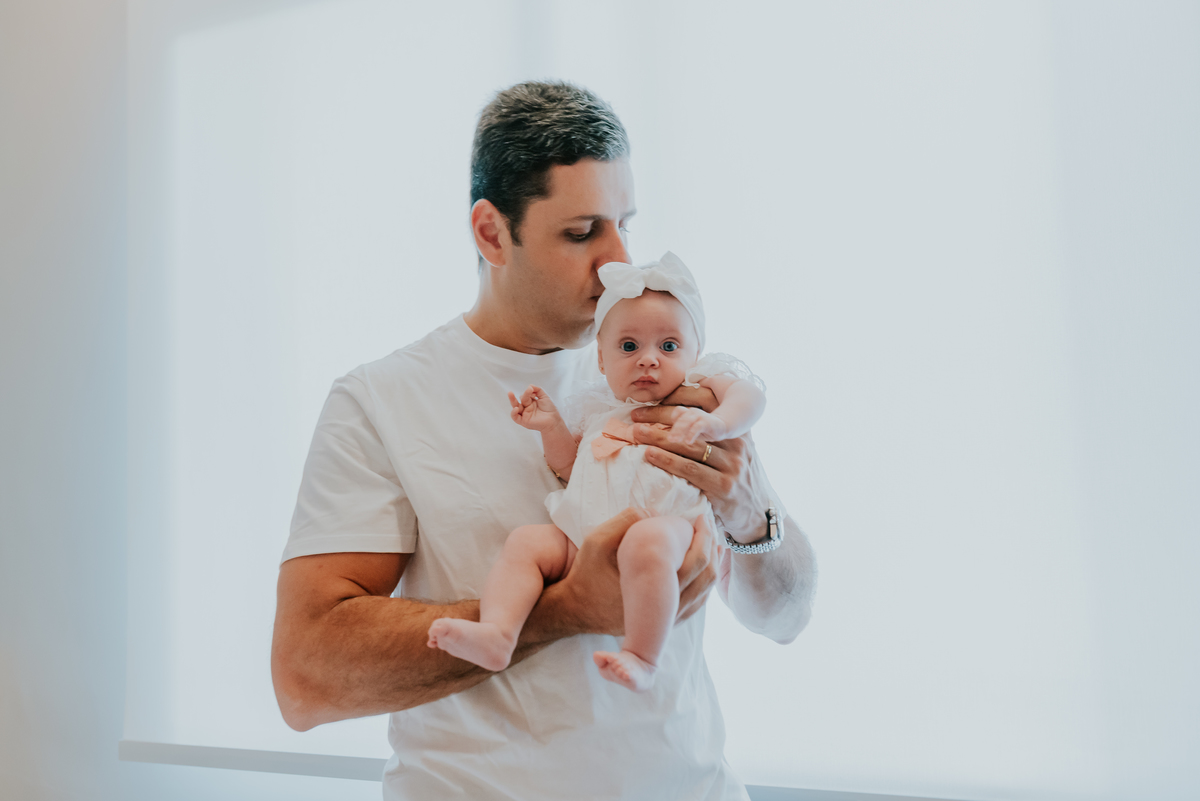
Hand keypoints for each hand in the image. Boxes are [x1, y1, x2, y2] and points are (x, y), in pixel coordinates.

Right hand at [508, 385, 561, 431]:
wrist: (553, 420)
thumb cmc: (550, 409)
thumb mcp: (544, 396)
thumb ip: (538, 389)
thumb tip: (530, 385)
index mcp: (531, 402)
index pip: (525, 395)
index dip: (527, 392)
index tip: (531, 389)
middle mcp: (526, 407)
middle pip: (519, 400)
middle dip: (515, 396)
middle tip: (510, 392)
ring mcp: (524, 414)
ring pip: (515, 407)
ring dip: (512, 401)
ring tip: (510, 394)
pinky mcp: (523, 421)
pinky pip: (515, 417)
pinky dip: (514, 413)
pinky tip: (516, 408)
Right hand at [544, 507, 717, 635]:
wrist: (575, 609)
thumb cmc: (585, 574)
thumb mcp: (597, 541)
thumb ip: (624, 522)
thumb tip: (654, 511)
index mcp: (651, 589)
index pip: (695, 563)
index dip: (705, 537)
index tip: (702, 518)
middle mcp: (662, 610)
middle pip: (705, 578)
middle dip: (713, 549)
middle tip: (712, 526)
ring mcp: (663, 622)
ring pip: (704, 595)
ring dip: (714, 567)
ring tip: (716, 544)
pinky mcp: (661, 626)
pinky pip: (694, 606)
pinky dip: (705, 586)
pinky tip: (705, 568)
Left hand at [631, 405, 772, 543]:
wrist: (757, 516)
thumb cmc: (737, 479)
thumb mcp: (733, 451)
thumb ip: (714, 434)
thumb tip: (676, 414)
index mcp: (738, 429)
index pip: (708, 403)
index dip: (679, 397)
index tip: (654, 399)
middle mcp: (738, 443)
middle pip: (694, 423)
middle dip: (662, 417)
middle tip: (636, 417)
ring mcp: (733, 465)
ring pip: (690, 446)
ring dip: (659, 438)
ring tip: (637, 433)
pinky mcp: (724, 487)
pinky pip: (691, 470)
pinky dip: (668, 461)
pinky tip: (650, 455)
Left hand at [668, 407, 727, 444]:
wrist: (723, 427)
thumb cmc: (703, 429)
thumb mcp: (690, 429)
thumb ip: (680, 431)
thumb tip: (667, 438)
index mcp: (688, 413)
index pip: (677, 411)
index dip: (672, 418)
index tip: (667, 431)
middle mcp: (693, 413)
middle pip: (681, 418)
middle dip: (674, 429)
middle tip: (669, 439)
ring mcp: (700, 416)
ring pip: (687, 421)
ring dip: (679, 431)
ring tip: (674, 440)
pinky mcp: (707, 422)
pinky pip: (697, 427)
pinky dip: (692, 434)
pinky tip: (688, 442)